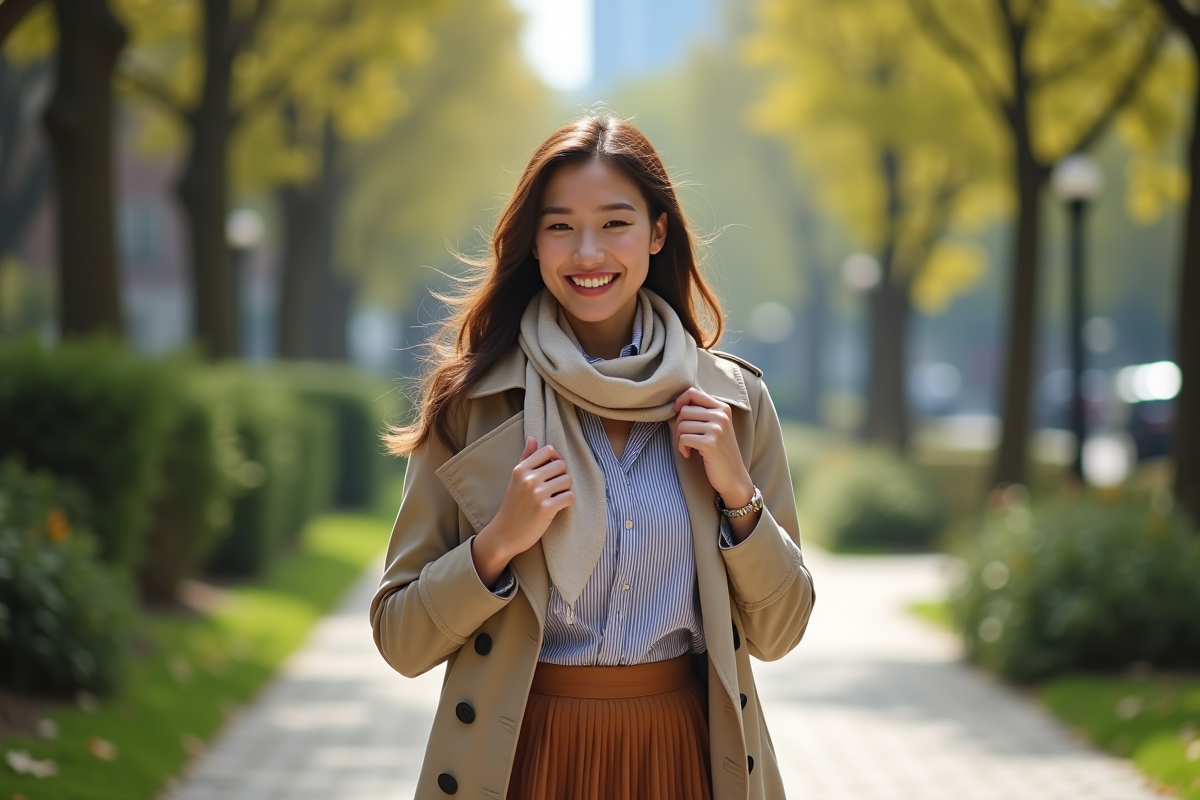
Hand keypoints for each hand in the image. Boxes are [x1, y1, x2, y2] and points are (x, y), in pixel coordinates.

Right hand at [472, 437, 573, 585]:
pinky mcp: (546, 509)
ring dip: (565, 490)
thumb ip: (526, 458)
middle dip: (561, 476)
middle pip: (562, 465)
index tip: (551, 472)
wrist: (504, 534)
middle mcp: (528, 478)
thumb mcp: (515, 479)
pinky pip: (569, 497)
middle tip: (553, 488)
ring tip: (555, 497)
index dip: (555, 460)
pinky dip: (566, 502)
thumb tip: (533, 438)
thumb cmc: (512, 506)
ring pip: (568, 480)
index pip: (549, 450)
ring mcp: (536, 494)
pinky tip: (557, 507)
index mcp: (520, 469)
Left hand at [671, 387, 753, 508]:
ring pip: (682, 424)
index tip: (676, 413)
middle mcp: (721, 415)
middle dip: (679, 426)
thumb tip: (677, 404)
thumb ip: (703, 413)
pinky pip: (683, 438)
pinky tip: (688, 454)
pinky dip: (681, 448)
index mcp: (723, 408)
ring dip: (679, 439)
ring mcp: (717, 429)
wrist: (734, 477)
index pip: (693, 392)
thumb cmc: (720, 453)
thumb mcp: (716, 428)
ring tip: (688, 447)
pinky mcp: (710, 443)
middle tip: (685, 439)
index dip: (679, 401)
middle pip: (684, 410)